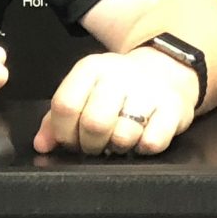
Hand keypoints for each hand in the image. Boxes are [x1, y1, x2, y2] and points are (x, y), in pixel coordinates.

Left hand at [34, 50, 194, 156]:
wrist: (167, 70)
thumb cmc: (117, 90)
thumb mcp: (85, 92)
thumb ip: (57, 118)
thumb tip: (42, 145)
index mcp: (91, 69)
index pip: (65, 105)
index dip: (63, 133)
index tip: (70, 140)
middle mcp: (119, 75)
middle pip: (94, 123)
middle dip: (90, 144)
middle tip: (96, 145)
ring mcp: (148, 90)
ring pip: (123, 136)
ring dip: (118, 148)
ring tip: (120, 141)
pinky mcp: (174, 108)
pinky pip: (153, 142)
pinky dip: (144, 148)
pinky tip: (142, 140)